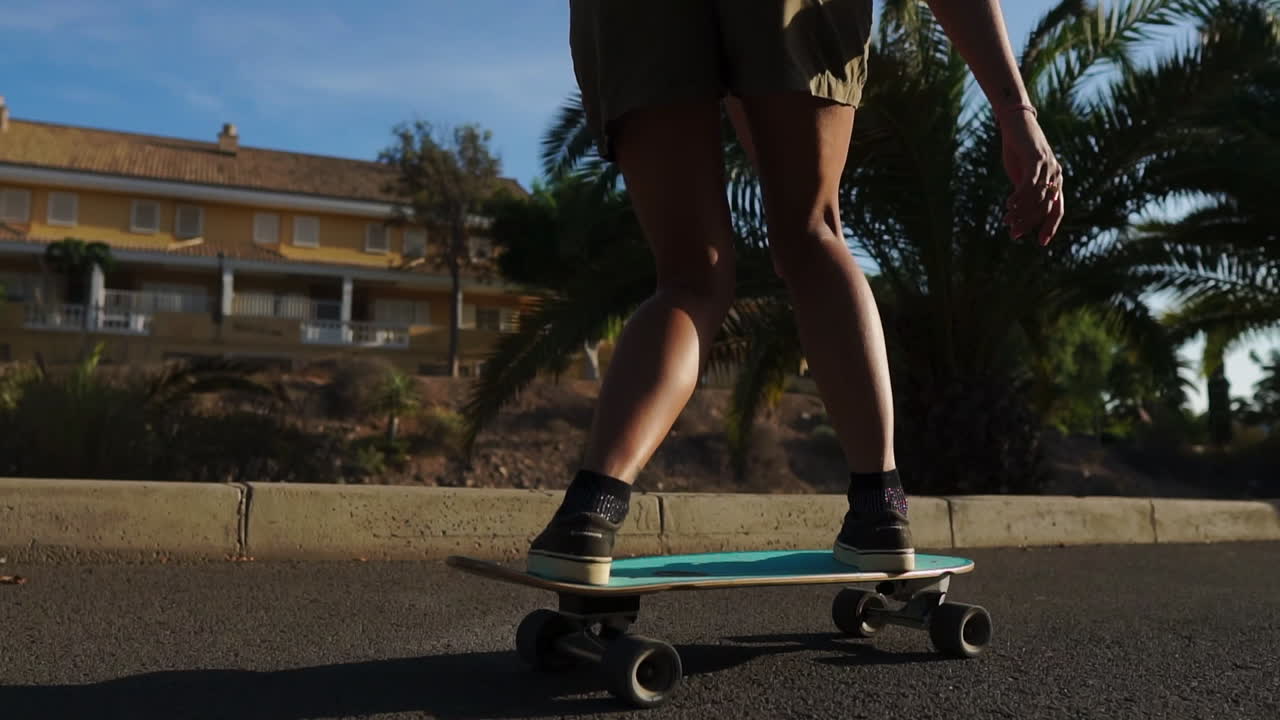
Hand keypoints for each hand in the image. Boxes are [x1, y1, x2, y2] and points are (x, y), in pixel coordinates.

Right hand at [999, 112, 1063, 245]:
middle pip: (1046, 207)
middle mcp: (1056, 175)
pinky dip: (1019, 197)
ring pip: (1037, 198)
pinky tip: (1009, 206)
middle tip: (1015, 234)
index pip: (1057, 209)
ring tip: (1007, 221)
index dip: (1050, 226)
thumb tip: (1018, 213)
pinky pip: (1029, 184)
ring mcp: (1048, 167)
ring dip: (1021, 212)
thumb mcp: (1021, 174)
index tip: (1041, 242)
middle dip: (1030, 223)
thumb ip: (1024, 192)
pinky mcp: (1036, 159)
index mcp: (1055, 180)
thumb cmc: (1018, 149)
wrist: (1015, 123)